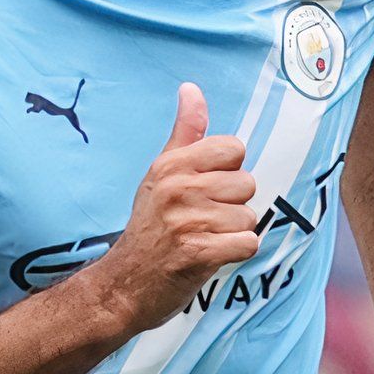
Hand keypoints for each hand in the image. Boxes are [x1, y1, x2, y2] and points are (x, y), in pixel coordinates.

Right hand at [92, 84, 260, 329]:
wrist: (124, 285)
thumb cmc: (151, 227)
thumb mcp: (162, 173)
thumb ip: (185, 132)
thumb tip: (191, 88)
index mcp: (172, 164)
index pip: (234, 149)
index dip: (227, 173)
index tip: (205, 191)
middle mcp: (178, 187)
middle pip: (246, 184)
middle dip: (232, 207)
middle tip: (202, 221)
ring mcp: (187, 220)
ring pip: (249, 217)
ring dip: (232, 234)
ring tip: (203, 239)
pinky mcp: (198, 253)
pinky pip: (248, 243)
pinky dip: (235, 254)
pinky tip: (211, 256)